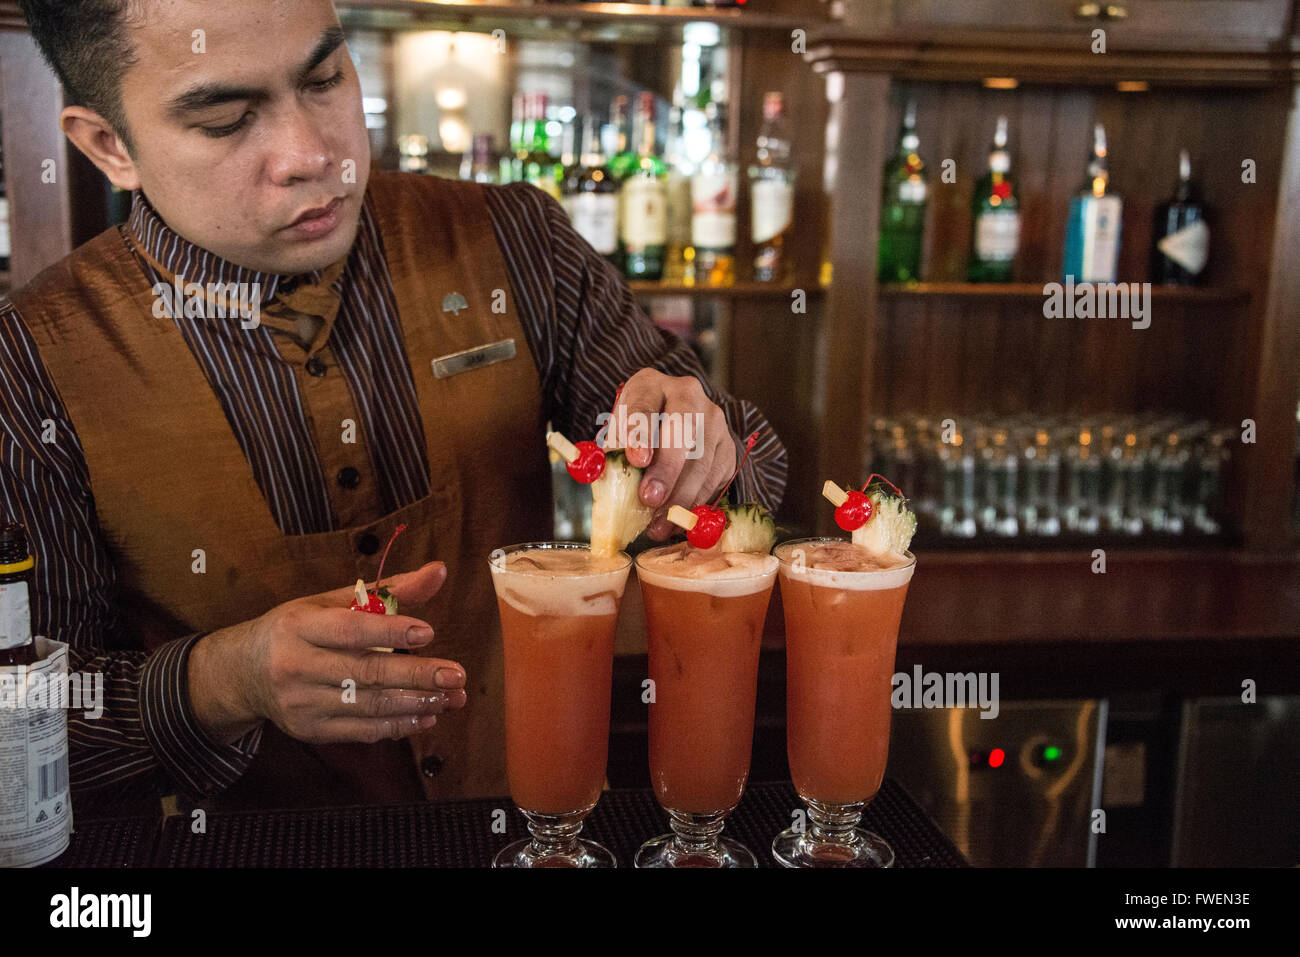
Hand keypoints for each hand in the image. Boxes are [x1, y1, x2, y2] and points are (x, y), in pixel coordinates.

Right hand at [188, 562, 466, 745]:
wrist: (244, 672)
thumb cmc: (299, 629)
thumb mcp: (332, 601)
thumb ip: (389, 590)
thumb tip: (439, 571)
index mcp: (301, 626)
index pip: (349, 630)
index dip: (389, 632)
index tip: (428, 633)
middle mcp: (297, 665)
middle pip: (365, 673)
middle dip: (417, 676)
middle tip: (456, 675)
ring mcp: (301, 703)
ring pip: (368, 706)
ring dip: (416, 704)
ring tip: (451, 697)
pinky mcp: (309, 730)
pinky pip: (361, 731)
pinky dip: (397, 725)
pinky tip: (426, 717)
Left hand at [603, 368, 737, 540]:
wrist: (670, 424)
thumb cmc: (636, 433)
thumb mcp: (618, 434)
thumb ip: (613, 453)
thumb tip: (604, 481)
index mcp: (650, 385)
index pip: (644, 403)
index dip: (640, 432)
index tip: (636, 460)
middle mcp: (688, 395)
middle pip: (682, 429)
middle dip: (667, 469)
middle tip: (650, 499)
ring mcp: (713, 421)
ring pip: (703, 460)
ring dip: (680, 497)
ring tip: (658, 524)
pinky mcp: (727, 448)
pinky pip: (715, 479)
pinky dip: (695, 504)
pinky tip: (677, 522)